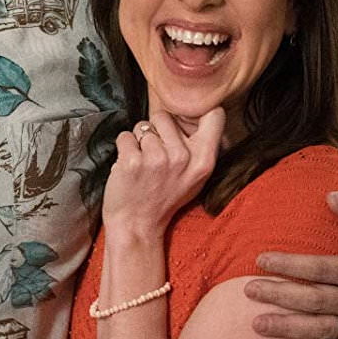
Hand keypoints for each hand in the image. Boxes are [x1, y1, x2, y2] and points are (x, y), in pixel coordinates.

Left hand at [103, 109, 224, 238]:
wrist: (136, 226)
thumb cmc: (164, 198)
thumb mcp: (196, 178)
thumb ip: (201, 148)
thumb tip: (200, 113)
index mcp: (204, 161)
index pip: (214, 115)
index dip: (197, 113)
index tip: (184, 123)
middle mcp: (183, 157)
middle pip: (165, 116)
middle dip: (156, 130)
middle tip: (156, 155)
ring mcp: (157, 159)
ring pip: (142, 126)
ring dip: (138, 141)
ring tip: (142, 164)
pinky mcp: (132, 161)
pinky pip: (124, 136)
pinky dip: (123, 149)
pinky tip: (129, 167)